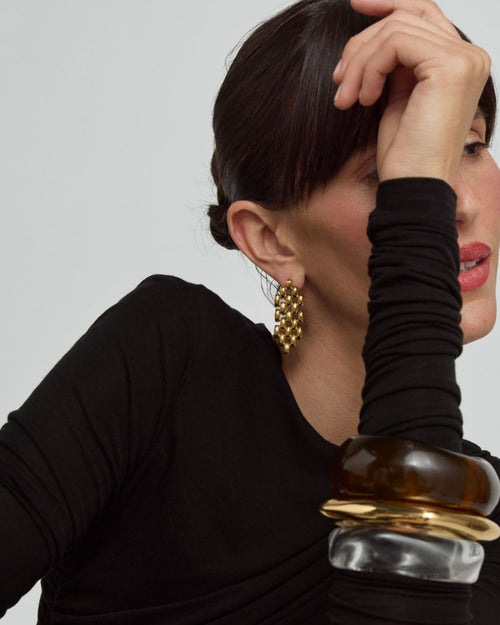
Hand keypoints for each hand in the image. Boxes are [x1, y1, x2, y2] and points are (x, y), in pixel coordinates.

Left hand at [332, 0, 490, 185]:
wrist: (412, 187)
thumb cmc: (404, 154)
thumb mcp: (396, 98)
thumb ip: (395, 64)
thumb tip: (373, 37)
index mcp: (461, 62)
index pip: (424, 13)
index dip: (388, 4)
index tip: (355, 6)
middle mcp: (470, 55)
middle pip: (405, 17)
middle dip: (362, 45)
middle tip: (338, 82)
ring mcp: (465, 58)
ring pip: (396, 29)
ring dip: (359, 63)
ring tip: (347, 98)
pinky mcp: (450, 66)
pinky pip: (394, 42)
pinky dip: (369, 67)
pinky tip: (362, 98)